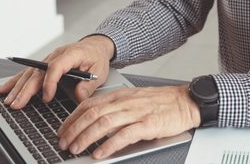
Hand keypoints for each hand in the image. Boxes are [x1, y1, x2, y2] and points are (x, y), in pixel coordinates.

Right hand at [0, 35, 114, 108]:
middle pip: (38, 72)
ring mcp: (48, 58)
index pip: (56, 67)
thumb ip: (89, 85)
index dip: (49, 83)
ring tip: (8, 100)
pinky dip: (16, 81)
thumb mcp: (100, 71)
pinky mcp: (44, 63)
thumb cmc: (97, 58)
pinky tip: (5, 88)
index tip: (47, 98)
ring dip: (18, 87)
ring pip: (30, 72)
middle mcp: (56, 55)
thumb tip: (78, 97)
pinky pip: (28, 72)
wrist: (95, 46)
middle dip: (26, 89)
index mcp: (71, 54)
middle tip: (16, 104)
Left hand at [57, 85, 199, 158]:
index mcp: (121, 95)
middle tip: (63, 142)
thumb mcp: (135, 99)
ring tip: (75, 149)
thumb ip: (116, 108)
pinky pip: (124, 135)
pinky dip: (109, 145)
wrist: (186, 101)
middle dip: (73, 129)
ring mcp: (137, 112)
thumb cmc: (162, 102)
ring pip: (104, 122)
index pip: (89, 104)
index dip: (72, 117)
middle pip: (92, 113)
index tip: (62, 129)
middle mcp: (126, 102)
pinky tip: (99, 153)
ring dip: (86, 137)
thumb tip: (95, 123)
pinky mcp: (148, 124)